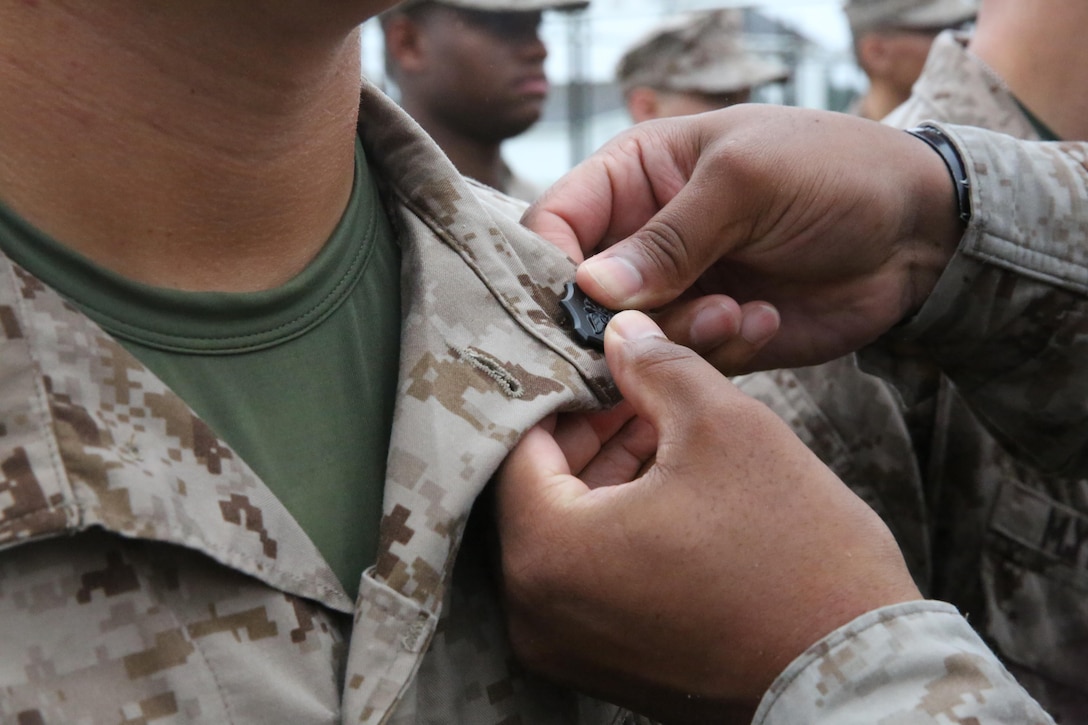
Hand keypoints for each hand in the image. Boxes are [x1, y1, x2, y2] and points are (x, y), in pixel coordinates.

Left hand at [496, 311, 921, 722]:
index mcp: (547, 554)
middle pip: (539, 491)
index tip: (603, 364)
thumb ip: (656, 367)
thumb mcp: (723, 427)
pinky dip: (617, 529)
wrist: (856, 671)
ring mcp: (569, 649)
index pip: (519, 446)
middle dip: (589, 433)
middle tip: (637, 393)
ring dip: (606, 477)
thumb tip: (621, 332)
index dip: (565, 392)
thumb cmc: (792, 551)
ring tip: (663, 432)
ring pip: (566, 534)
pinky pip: (590, 579)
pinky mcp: (608, 667)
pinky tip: (669, 490)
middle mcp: (536, 614)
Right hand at [523, 105, 962, 371]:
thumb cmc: (834, 172)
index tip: (576, 304)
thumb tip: (588, 289)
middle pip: (581, 296)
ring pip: (629, 339)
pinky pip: (680, 364)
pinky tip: (763, 319)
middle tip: (682, 312)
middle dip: (621, 317)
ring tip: (738, 310)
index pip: (555, 222)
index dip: (550, 266)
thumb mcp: (746, 183)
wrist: (919, 232)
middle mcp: (643, 238)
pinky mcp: (709, 337)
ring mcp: (676, 291)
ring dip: (680, 335)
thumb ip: (666, 238)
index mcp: (634, 177)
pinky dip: (718, 352)